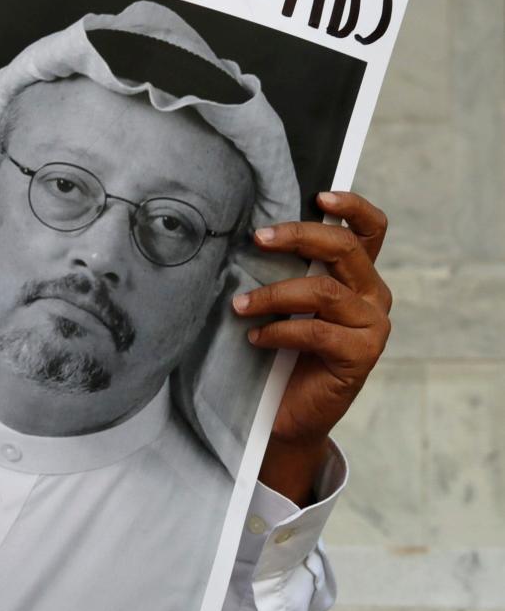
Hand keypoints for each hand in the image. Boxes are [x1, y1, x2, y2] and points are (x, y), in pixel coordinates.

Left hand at [232, 192, 391, 504]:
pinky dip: (279, 330)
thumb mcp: (283, 304)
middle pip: (344, 248)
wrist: (285, 414)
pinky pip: (317, 330)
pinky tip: (255, 338)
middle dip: (298, 236)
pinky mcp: (361, 355)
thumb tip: (250, 236)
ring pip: (323, 291)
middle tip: (257, 238)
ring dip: (274, 293)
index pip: (369, 230)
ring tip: (239, 305)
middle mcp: (371, 296)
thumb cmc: (279, 353)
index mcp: (356, 276)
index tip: (318, 196)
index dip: (351, 207)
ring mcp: (371, 326)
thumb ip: (284, 272)